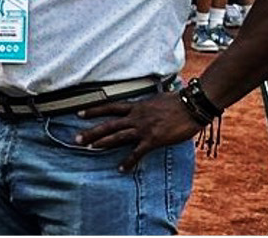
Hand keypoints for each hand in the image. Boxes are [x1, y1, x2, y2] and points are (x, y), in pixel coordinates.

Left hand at [75, 92, 206, 168]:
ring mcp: (143, 128)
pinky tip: (120, 168)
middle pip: (108, 124)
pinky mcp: (153, 140)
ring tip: (89, 148)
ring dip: (102, 143)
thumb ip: (146, 105)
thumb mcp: (156, 99)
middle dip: (91, 131)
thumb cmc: (177, 101)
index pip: (109, 107)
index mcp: (136, 106)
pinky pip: (137, 152)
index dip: (93, 110)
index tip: (79, 113)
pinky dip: (128, 161)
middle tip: (77, 139)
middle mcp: (135, 117)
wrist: (191, 106)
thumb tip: (144, 107)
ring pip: (118, 136)